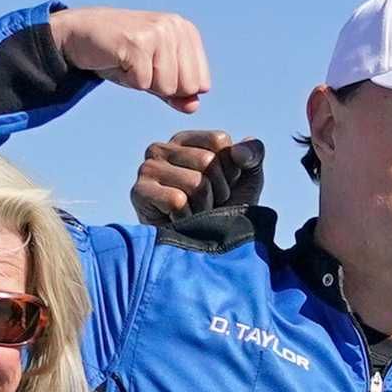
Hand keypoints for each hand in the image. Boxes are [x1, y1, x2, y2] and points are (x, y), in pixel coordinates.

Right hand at [49, 5, 210, 110]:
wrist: (79, 35)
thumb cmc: (120, 55)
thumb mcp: (154, 76)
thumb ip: (177, 93)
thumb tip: (194, 107)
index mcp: (187, 32)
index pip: (201, 84)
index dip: (175, 88)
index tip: (153, 69)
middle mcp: (176, 27)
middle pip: (187, 87)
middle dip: (160, 87)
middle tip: (139, 66)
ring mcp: (158, 32)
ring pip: (167, 87)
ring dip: (143, 82)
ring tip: (129, 62)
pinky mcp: (138, 42)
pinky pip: (143, 84)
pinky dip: (128, 80)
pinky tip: (118, 60)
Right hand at [131, 127, 260, 242]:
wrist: (206, 250)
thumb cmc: (225, 209)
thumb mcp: (247, 178)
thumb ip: (253, 154)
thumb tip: (240, 151)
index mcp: (185, 140)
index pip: (218, 140)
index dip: (231, 168)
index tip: (223, 184)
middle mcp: (161, 149)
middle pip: (208, 161)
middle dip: (218, 190)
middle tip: (209, 204)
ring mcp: (147, 169)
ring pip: (195, 183)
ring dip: (204, 207)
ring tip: (196, 213)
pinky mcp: (138, 192)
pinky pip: (177, 200)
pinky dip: (187, 217)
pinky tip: (180, 221)